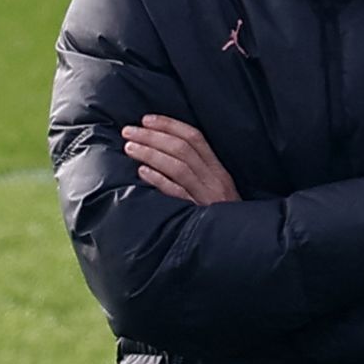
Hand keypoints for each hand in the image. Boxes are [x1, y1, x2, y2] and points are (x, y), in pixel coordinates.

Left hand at [123, 116, 238, 206]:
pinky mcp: (198, 215)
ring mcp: (206, 197)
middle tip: (129, 131)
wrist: (234, 243)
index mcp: (218, 171)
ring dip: (151, 154)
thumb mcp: (217, 190)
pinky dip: (159, 180)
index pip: (194, 138)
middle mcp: (214, 180)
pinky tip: (142, 172)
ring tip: (130, 148)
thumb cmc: (221, 217)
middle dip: (153, 136)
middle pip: (182, 149)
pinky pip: (177, 193)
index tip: (147, 120)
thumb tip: (164, 152)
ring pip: (178, 167)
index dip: (169, 125)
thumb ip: (197, 172)